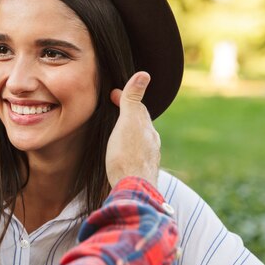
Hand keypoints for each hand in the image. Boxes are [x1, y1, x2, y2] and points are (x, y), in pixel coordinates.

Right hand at [106, 71, 160, 186]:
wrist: (132, 190)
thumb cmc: (126, 156)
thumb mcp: (128, 123)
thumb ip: (133, 100)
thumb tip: (144, 74)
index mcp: (147, 130)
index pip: (138, 109)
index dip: (126, 99)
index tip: (113, 94)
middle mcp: (151, 144)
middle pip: (140, 125)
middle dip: (129, 115)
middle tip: (116, 108)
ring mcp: (147, 160)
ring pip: (139, 142)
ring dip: (129, 134)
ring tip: (118, 132)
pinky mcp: (141, 174)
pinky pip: (135, 156)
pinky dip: (128, 150)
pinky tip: (122, 157)